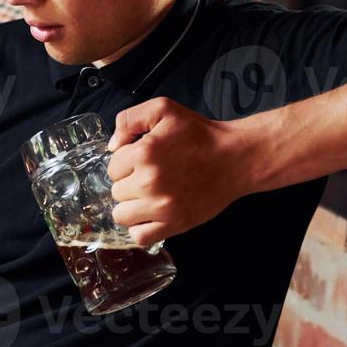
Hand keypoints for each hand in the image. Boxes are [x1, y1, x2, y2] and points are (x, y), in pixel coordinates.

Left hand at [106, 97, 251, 246]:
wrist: (234, 158)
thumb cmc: (200, 134)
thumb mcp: (164, 109)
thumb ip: (130, 119)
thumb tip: (112, 146)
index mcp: (144, 153)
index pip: (112, 166)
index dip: (126, 162)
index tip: (143, 160)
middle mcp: (149, 181)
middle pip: (116, 191)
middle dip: (129, 183)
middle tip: (150, 176)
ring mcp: (161, 206)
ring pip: (121, 215)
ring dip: (131, 206)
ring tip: (148, 197)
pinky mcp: (174, 224)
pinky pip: (139, 236)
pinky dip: (140, 228)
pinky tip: (150, 215)